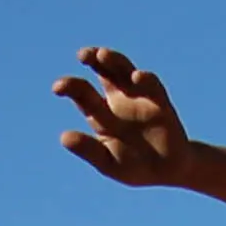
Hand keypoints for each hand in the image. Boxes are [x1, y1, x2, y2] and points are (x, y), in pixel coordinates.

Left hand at [54, 47, 200, 187]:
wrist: (168, 171)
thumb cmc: (133, 167)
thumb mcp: (107, 162)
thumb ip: (88, 150)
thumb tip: (64, 137)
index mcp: (101, 115)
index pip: (83, 94)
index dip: (71, 87)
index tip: (58, 87)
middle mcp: (118, 100)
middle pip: (102, 73)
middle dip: (92, 61)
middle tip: (82, 55)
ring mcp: (139, 98)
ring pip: (125, 71)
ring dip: (114, 61)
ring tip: (102, 54)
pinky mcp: (160, 102)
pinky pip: (152, 86)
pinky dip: (145, 79)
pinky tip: (135, 77)